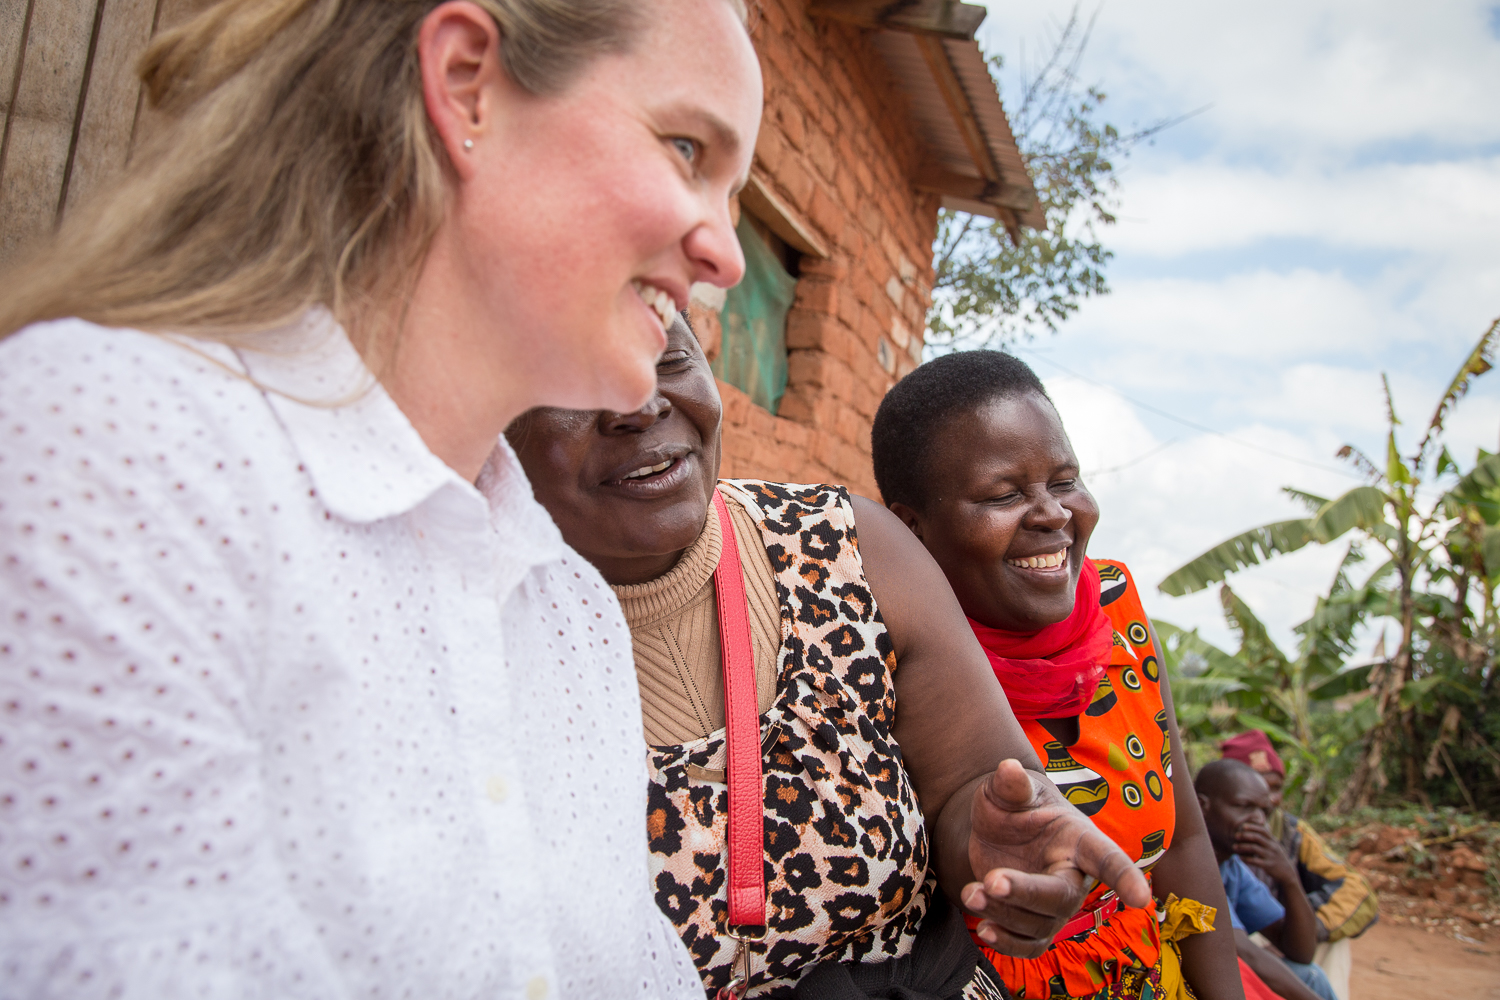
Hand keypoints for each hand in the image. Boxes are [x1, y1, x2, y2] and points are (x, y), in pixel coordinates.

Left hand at [960, 759, 1151, 957]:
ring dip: (1003, 913)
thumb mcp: (1006, 791)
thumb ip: (1010, 784)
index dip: (1125, 877)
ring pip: (1039, 925)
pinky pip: (1029, 947)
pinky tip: (983, 928)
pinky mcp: (1035, 926)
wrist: (996, 831)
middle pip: (1062, 897)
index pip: (1108, 859)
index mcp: (1080, 840)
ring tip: (971, 891)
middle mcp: (1075, 877)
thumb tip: (1007, 768)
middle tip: (991, 880)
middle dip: (1026, 892)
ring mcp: (1056, 906)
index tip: (1141, 897)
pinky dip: (1006, 943)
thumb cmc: (1012, 806)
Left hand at [1233, 819, 1296, 884]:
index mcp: (1273, 841)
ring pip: (1254, 848)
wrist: (1287, 873)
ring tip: (1234, 847)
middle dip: (1245, 835)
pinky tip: (1240, 858)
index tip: (1243, 826)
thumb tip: (1258, 827)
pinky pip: (1255, 861)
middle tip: (1235, 836)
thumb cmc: (1277, 857)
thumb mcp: (1275, 846)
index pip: (1263, 830)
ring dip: (1242, 847)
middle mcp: (1272, 847)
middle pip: (1257, 837)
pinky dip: (1246, 859)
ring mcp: (1270, 856)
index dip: (1253, 827)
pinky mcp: (1268, 865)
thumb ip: (1267, 838)